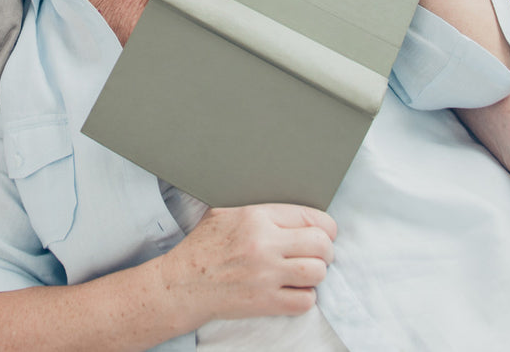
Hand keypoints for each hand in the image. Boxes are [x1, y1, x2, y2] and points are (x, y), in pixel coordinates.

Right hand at [160, 204, 335, 323]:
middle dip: (326, 250)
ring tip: (306, 272)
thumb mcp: (225, 212)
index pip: (310, 216)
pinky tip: (294, 290)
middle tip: (319, 254)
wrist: (184, 283)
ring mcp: (266, 275)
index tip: (325, 233)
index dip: (325, 226)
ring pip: (317, 272)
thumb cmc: (204, 246)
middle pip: (321, 244)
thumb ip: (258, 208)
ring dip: (316, 274)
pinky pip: (305, 301)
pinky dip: (305, 297)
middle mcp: (265, 244)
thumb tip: (287, 208)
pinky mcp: (266, 302)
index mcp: (256, 216)